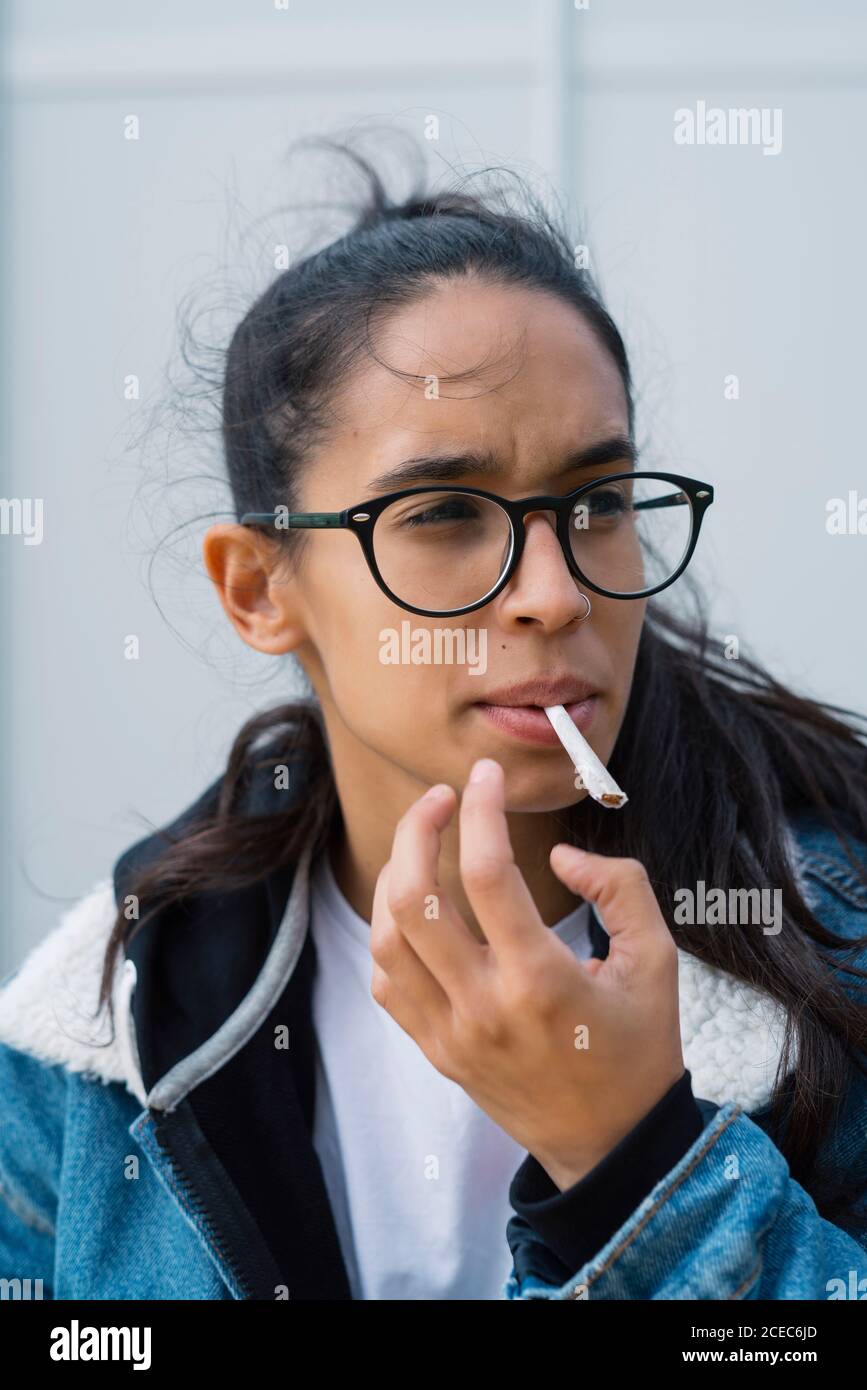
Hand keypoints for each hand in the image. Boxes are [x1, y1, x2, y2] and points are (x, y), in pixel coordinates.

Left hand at [369, 756, 685, 1189]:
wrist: (611, 1147)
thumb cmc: (638, 1049)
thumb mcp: (659, 962)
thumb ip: (621, 889)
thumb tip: (561, 856)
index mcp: (541, 981)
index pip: (487, 874)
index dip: (481, 810)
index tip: (486, 775)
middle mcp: (484, 1006)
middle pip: (413, 898)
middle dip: (417, 829)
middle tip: (440, 796)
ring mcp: (450, 1034)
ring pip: (385, 938)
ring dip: (394, 877)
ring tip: (422, 846)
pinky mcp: (435, 1051)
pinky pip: (386, 983)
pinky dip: (389, 935)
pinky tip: (415, 911)